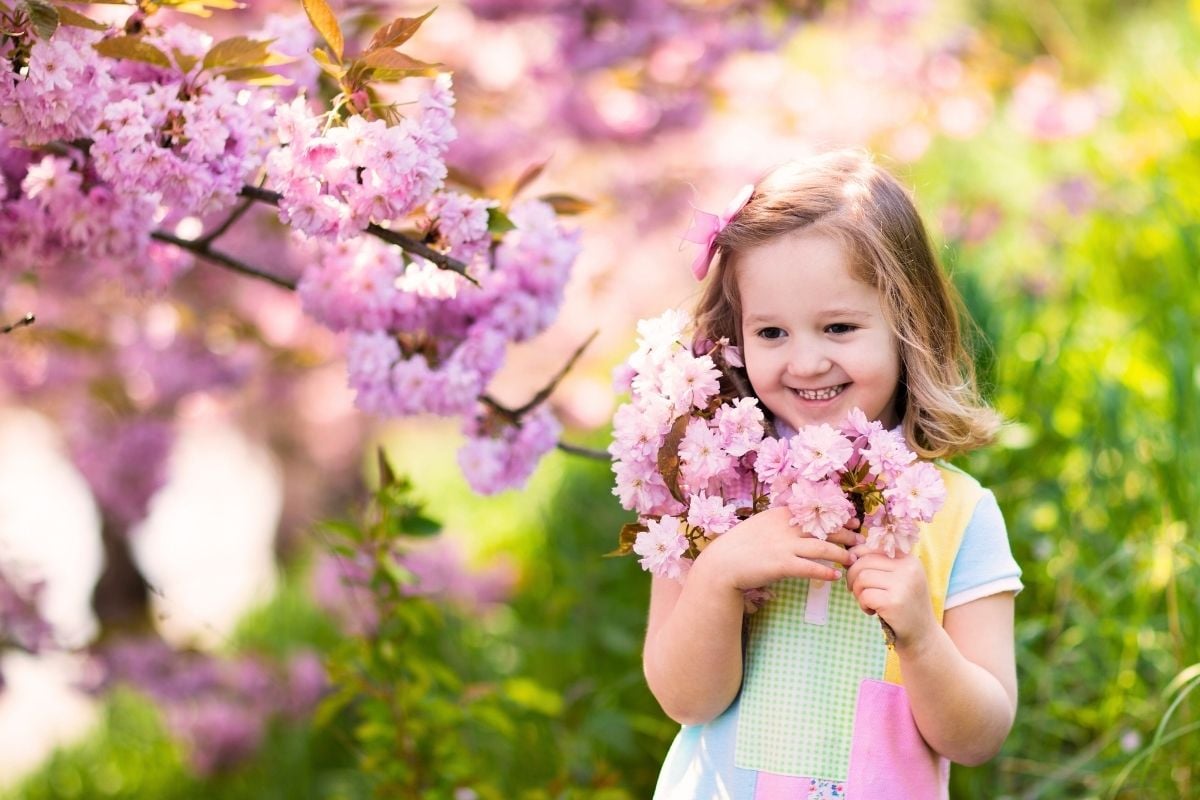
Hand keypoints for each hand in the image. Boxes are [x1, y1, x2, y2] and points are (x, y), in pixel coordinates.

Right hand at [695, 507, 858, 593]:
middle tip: (860, 543)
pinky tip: (835, 576)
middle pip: (826, 529)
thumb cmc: (740, 546)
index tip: (853, 523)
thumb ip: (780, 523)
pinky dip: (826, 572)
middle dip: (846, 536)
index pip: (818, 512)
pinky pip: (811, 568)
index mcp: (782, 514)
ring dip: (842, 554)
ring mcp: (785, 545)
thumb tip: (798, 525)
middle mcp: (787, 527)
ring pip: (823, 548)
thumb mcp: (761, 525)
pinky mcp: (783, 565)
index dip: (839, 518)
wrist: (723, 563)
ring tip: (853, 560)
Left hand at [846, 547, 936, 648]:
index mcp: (909, 559)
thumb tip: (850, 552)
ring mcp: (903, 584)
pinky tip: (872, 611)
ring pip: (862, 578)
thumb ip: (881, 564)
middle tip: (855, 590)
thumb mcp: (899, 579)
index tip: (854, 572)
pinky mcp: (894, 602)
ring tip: (867, 602)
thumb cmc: (904, 605)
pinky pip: (865, 595)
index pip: (873, 547)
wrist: (922, 635)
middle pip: (864, 562)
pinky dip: (862, 604)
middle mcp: (908, 568)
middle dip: (852, 576)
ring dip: (858, 592)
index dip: (856, 557)